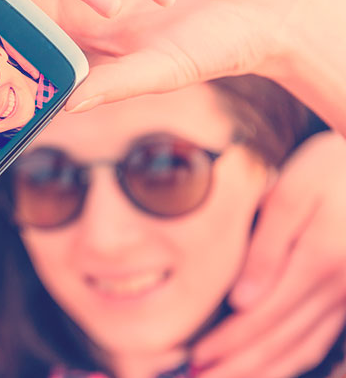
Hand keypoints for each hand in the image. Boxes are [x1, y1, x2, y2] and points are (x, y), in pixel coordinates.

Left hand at [192, 131, 345, 377]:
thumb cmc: (327, 170)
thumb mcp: (293, 192)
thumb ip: (266, 246)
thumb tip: (241, 301)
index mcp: (318, 260)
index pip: (261, 315)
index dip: (227, 341)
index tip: (196, 356)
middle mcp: (337, 287)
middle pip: (279, 339)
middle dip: (237, 365)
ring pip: (301, 348)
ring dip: (262, 371)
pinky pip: (320, 341)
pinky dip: (291, 361)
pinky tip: (267, 371)